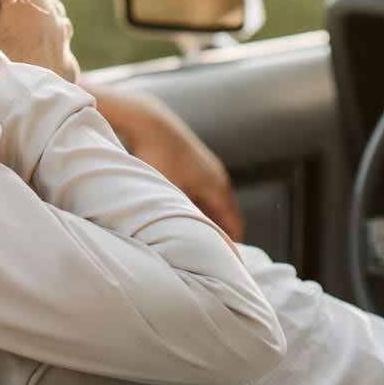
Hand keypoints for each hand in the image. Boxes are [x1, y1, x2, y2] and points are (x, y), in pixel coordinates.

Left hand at [91, 86, 243, 241]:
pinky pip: (198, 189)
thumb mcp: (171, 194)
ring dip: (204, 217)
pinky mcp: (191, 160)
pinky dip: (194, 203)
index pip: (235, 224)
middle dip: (218, 234)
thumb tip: (194, 244)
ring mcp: (205, 166)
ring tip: (192, 235)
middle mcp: (216, 177)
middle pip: (224, 214)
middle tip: (208, 255)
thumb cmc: (158, 157)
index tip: (226, 263)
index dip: (232, 245)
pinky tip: (178, 210)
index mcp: (218, 187)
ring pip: (210, 201)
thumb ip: (184, 219)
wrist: (149, 121)